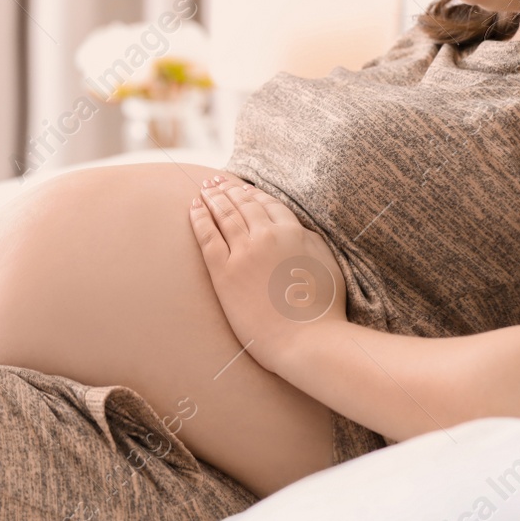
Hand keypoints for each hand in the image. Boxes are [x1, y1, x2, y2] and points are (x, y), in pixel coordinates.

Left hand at [189, 176, 347, 373]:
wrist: (306, 340)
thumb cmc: (322, 310)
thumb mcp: (326, 263)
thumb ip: (308, 240)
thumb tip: (295, 227)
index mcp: (294, 232)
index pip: (268, 204)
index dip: (252, 193)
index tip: (243, 187)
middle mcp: (267, 235)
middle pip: (243, 204)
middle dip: (229, 189)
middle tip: (216, 180)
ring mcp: (244, 252)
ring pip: (224, 215)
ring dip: (212, 198)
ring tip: (203, 189)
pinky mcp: (224, 272)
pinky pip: (207, 236)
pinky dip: (199, 218)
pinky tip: (193, 208)